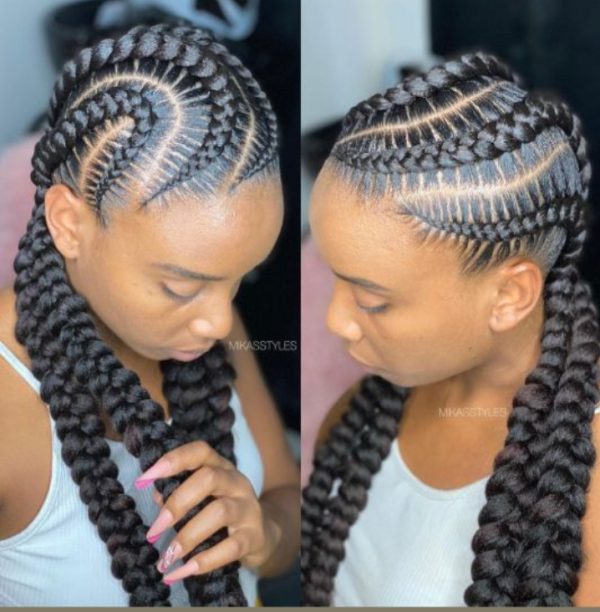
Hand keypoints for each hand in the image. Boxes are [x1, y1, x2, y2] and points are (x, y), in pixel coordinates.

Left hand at [134, 440, 281, 584]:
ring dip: (188, 536)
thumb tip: (153, 494)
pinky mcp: (254, 536)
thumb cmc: (223, 512)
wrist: (264, 535)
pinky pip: (231, 547)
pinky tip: (182, 572)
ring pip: (219, 512)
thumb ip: (178, 493)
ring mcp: (248, 508)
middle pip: (208, 478)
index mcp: (220, 467)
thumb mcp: (203, 498)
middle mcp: (236, 482)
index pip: (199, 451)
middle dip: (176, 504)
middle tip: (153, 531)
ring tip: (167, 557)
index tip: (143, 480)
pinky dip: (204, 561)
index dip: (172, 460)